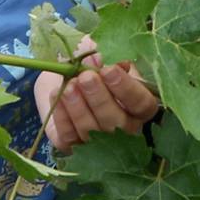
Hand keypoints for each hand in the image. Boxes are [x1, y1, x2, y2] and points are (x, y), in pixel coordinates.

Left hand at [37, 38, 159, 151]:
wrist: (62, 74)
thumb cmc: (91, 63)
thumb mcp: (103, 54)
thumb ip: (113, 57)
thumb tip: (117, 62)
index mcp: (140, 105)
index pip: (142, 103)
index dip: (126, 88)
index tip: (109, 70)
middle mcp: (124, 127)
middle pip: (117, 122)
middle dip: (100, 98)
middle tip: (85, 77)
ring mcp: (99, 140)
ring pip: (92, 131)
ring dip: (79, 107)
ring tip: (69, 86)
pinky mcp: (73, 145)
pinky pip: (69, 136)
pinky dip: (62, 116)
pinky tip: (57, 95)